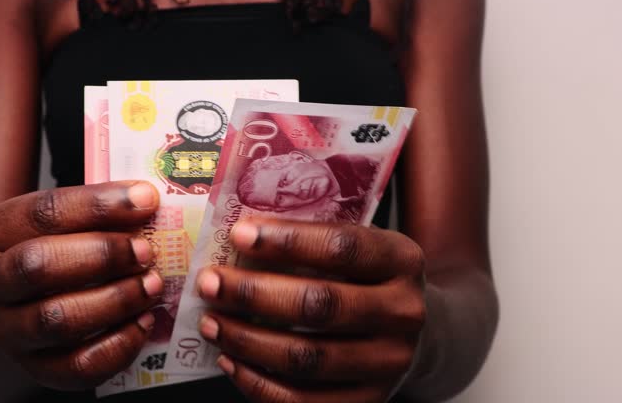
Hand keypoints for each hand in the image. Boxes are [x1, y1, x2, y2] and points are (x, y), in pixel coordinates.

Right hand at [0, 181, 162, 390]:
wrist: (16, 311)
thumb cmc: (47, 252)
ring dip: (115, 300)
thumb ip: (92, 213)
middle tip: (145, 251)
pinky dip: (119, 344)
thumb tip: (146, 200)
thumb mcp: (55, 223)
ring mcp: (6, 332)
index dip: (98, 205)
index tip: (145, 199)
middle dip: (102, 255)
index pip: (42, 213)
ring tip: (151, 285)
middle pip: (38, 266)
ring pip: (57, 319)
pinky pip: (78, 365)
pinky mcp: (35, 368)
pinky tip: (143, 322)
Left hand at [195, 218, 426, 402]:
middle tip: (209, 283)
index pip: (342, 247)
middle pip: (320, 305)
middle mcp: (404, 313)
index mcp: (401, 260)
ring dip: (247, 340)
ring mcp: (390, 363)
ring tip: (212, 322)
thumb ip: (313, 240)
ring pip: (307, 357)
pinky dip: (258, 383)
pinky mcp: (370, 401)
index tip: (238, 235)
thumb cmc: (367, 279)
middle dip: (253, 294)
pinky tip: (231, 360)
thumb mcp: (360, 248)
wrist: (412, 331)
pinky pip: (304, 401)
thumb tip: (237, 239)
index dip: (287, 241)